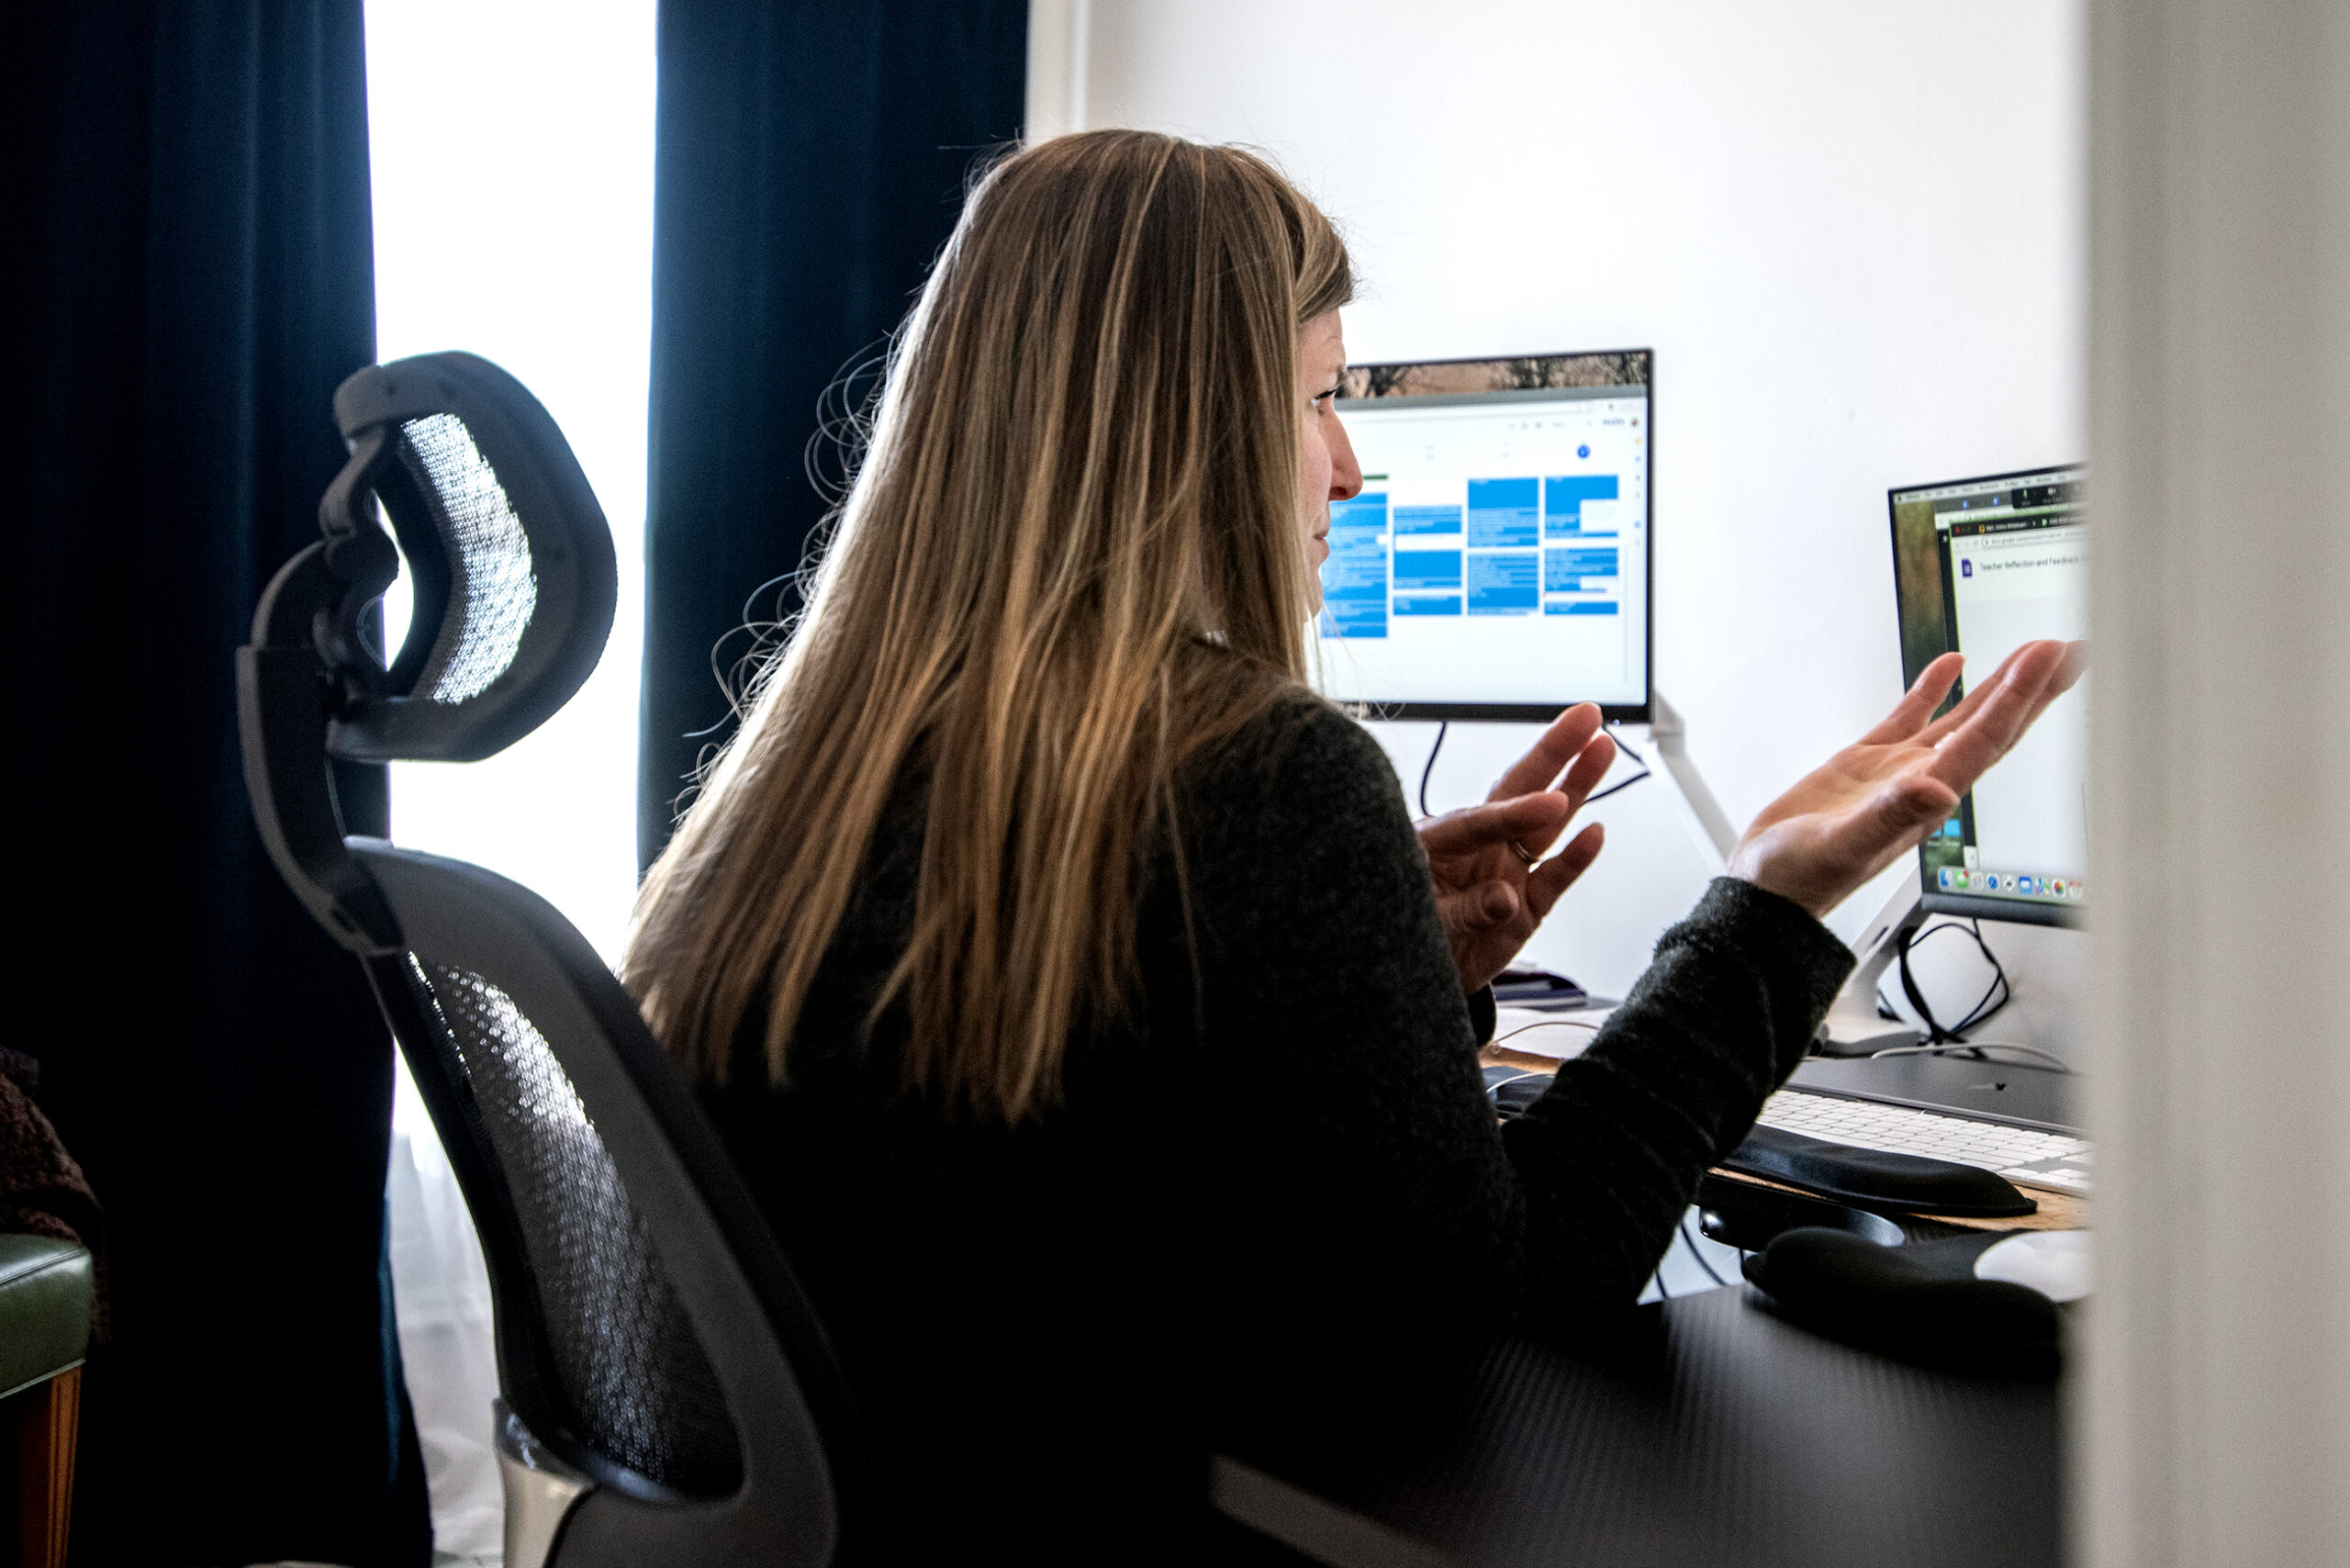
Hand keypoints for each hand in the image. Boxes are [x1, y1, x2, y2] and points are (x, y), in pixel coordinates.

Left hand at [1417, 703, 1616, 993]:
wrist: (1406, 976)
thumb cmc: (1402, 930)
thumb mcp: (1420, 924)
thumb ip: (1464, 911)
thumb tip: (1507, 898)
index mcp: (1440, 842)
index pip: (1480, 821)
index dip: (1516, 812)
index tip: (1552, 802)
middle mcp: (1479, 849)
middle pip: (1520, 793)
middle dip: (1555, 753)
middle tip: (1589, 716)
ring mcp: (1505, 873)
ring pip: (1547, 826)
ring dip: (1576, 788)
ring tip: (1602, 749)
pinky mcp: (1526, 909)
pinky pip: (1553, 879)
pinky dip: (1575, 859)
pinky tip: (1595, 832)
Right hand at [1727, 640, 2087, 918]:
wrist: (1768, 890)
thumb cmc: (1802, 878)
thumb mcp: (1845, 846)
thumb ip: (1891, 816)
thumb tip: (1936, 789)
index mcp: (1927, 798)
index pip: (1986, 738)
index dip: (2020, 694)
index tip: (2048, 655)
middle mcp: (1924, 781)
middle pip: (1993, 726)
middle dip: (2033, 687)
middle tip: (2069, 651)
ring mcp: (1899, 770)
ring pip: (1963, 718)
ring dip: (1999, 686)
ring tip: (2032, 652)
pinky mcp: (1869, 763)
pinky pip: (1911, 717)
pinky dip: (1934, 688)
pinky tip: (1951, 663)